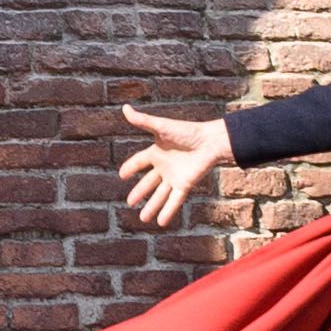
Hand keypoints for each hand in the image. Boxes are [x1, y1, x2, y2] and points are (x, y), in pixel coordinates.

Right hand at [117, 105, 231, 228]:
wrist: (209, 142)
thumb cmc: (186, 132)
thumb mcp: (161, 126)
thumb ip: (142, 120)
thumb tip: (124, 108)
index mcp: (157, 152)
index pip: (139, 161)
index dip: (130, 167)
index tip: (122, 175)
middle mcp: (164, 167)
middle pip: (148, 183)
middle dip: (139, 193)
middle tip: (129, 202)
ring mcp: (174, 178)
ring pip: (160, 196)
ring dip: (151, 207)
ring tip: (143, 219)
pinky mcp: (184, 186)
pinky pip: (174, 201)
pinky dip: (167, 211)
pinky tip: (160, 222)